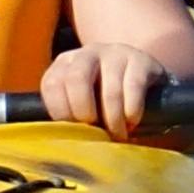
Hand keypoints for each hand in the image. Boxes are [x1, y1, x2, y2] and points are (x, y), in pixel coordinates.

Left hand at [36, 43, 175, 136]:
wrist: (139, 79)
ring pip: (110, 90)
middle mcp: (87, 54)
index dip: (61, 112)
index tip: (75, 130)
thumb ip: (69, 114)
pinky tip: (132, 121)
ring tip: (118, 135)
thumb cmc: (103, 100)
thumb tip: (66, 140)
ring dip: (114, 120)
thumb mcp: (81, 102)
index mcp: (65, 64)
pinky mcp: (141, 60)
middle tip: (95, 130)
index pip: (52, 84)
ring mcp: (115, 53)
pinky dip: (132, 111)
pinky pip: (134, 87)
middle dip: (84, 112)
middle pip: (76, 79)